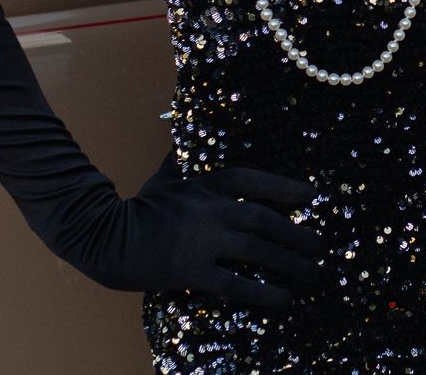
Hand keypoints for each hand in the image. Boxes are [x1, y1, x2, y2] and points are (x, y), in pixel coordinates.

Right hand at [51, 158, 326, 305]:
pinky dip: (264, 293)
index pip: (254, 180)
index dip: (286, 187)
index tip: (312, 196)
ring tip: (315, 272)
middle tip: (322, 246)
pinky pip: (236, 284)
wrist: (103, 238)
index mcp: (206, 184)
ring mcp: (202, 241)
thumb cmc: (138, 206)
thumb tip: (190, 125)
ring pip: (258, 251)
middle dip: (298, 233)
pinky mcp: (191, 272)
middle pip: (265, 219)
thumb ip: (186, 157)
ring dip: (291, 262)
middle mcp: (210, 210)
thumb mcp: (166, 176)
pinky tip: (285, 300)